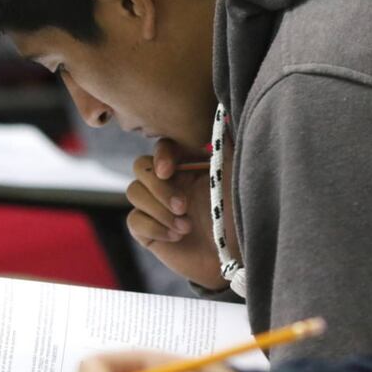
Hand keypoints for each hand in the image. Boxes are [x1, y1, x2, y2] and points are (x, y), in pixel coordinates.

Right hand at [126, 138, 238, 289]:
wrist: (233, 258)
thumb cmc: (238, 216)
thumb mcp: (234, 177)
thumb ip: (225, 147)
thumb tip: (223, 113)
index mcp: (188, 166)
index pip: (162, 148)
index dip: (161, 156)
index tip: (169, 170)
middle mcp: (169, 183)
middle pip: (141, 167)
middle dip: (159, 188)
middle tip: (183, 207)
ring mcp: (156, 206)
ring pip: (134, 192)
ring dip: (159, 210)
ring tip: (185, 226)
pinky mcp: (148, 231)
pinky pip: (133, 220)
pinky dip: (154, 227)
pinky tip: (176, 236)